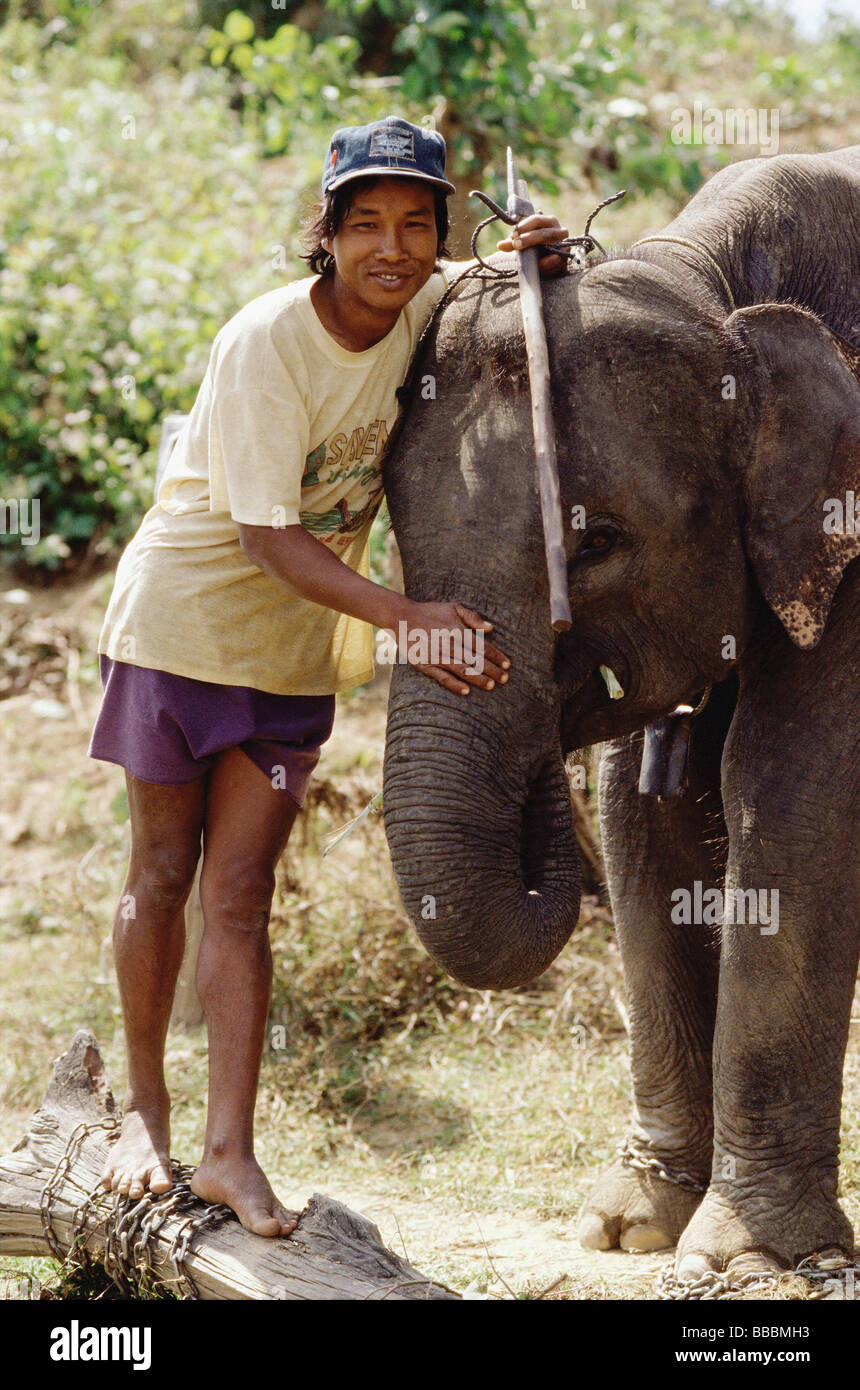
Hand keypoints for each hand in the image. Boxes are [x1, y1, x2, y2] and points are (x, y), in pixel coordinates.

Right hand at [391, 601, 510, 695]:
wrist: (402, 616)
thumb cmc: (430, 612)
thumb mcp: (453, 607)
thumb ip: (473, 617)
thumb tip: (491, 628)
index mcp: (458, 630)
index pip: (482, 646)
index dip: (496, 656)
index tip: (507, 665)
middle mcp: (450, 644)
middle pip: (475, 659)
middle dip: (492, 670)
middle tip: (505, 679)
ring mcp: (437, 655)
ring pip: (462, 669)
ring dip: (478, 678)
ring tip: (491, 686)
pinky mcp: (425, 664)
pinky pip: (442, 677)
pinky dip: (454, 684)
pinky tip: (466, 691)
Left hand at [497, 213, 568, 276]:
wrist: (548, 261)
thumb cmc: (534, 248)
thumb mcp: (521, 244)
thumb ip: (512, 244)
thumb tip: (500, 245)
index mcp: (546, 222)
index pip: (536, 219)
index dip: (524, 226)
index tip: (513, 235)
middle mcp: (558, 229)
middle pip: (544, 233)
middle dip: (529, 239)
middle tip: (515, 244)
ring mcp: (564, 242)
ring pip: (553, 246)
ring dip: (540, 253)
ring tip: (529, 258)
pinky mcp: (566, 255)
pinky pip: (558, 258)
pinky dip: (549, 262)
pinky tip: (540, 265)